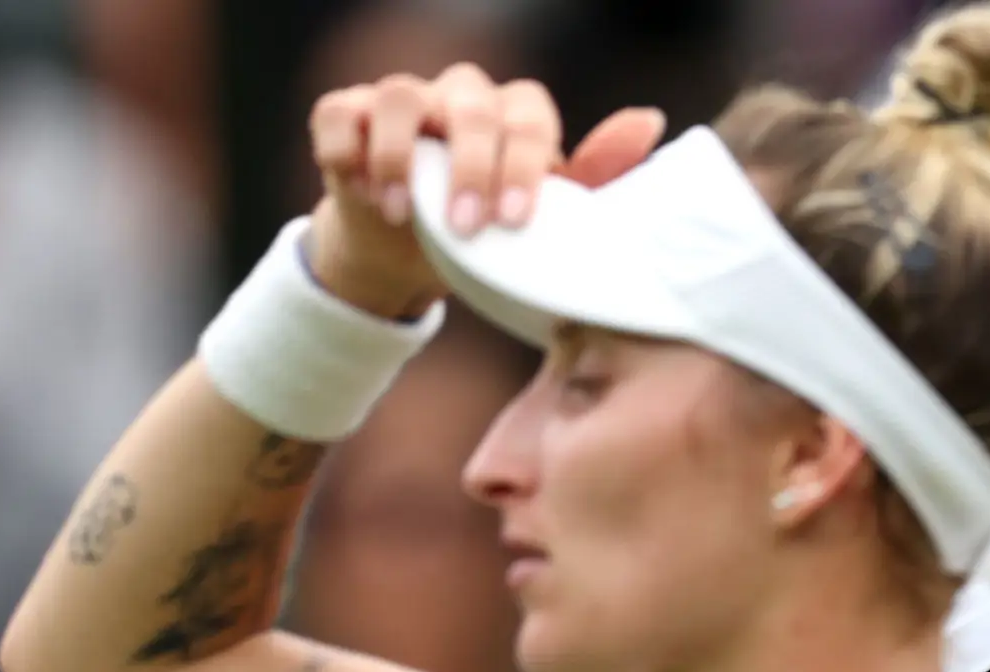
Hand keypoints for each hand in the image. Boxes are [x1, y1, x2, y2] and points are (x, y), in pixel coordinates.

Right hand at [303, 64, 664, 318]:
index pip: (529, 117)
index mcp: (515, 115)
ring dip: (403, 157)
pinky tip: (365, 192)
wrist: (411, 256)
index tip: (515, 222)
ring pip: (400, 96)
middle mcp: (461, 97)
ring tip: (405, 214)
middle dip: (471, 168)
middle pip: (472, 106)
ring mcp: (402, 101)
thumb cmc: (491, 231)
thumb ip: (595, 176)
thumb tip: (650, 121)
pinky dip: (348, 152)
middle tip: (467, 227)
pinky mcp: (346, 116)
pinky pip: (340, 114)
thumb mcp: (548, 218)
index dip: (524, 165)